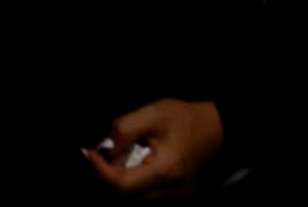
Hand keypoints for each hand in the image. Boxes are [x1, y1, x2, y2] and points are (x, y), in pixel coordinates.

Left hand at [86, 99, 224, 197]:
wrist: (217, 126)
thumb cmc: (186, 118)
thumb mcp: (153, 113)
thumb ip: (124, 129)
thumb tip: (104, 146)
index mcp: (167, 170)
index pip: (122, 185)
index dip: (100, 170)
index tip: (90, 153)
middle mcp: (175, 189)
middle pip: (127, 193)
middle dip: (112, 172)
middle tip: (111, 149)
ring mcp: (179, 194)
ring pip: (137, 195)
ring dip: (124, 176)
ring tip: (129, 152)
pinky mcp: (180, 194)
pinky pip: (149, 192)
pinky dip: (138, 178)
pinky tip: (141, 160)